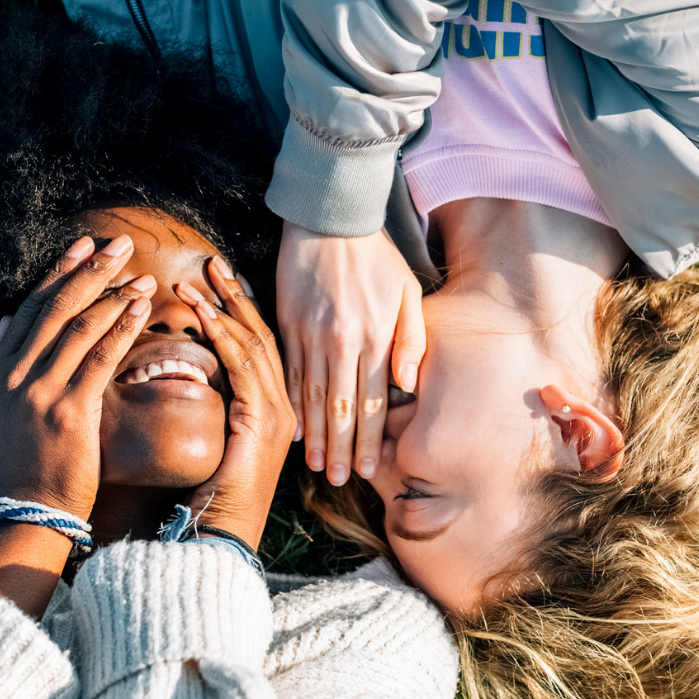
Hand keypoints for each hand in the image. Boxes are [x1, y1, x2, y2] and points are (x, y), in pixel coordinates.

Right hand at [0, 235, 154, 518]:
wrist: (25, 512)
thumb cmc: (11, 467)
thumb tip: (6, 321)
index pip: (30, 309)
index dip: (57, 274)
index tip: (81, 247)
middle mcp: (15, 376)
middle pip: (56, 308)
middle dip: (89, 270)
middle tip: (118, 245)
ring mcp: (41, 392)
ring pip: (80, 327)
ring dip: (113, 296)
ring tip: (141, 276)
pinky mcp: (70, 411)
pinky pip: (100, 358)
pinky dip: (121, 328)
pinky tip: (140, 308)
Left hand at [169, 256, 295, 548]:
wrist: (219, 536)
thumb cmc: (208, 499)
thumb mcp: (213, 444)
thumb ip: (214, 410)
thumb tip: (190, 380)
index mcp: (274, 412)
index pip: (261, 348)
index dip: (242, 311)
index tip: (222, 280)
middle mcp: (284, 408)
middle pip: (263, 337)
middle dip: (237, 298)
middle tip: (214, 263)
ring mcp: (277, 414)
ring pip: (253, 345)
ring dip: (224, 308)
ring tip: (199, 278)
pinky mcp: (261, 421)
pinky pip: (242, 367)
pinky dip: (220, 337)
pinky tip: (201, 313)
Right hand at [274, 220, 423, 483]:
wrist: (329, 218)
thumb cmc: (376, 256)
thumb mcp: (408, 292)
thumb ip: (411, 340)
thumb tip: (408, 385)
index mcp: (373, 337)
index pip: (372, 402)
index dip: (369, 439)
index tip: (367, 469)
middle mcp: (340, 342)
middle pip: (340, 408)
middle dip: (339, 449)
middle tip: (337, 480)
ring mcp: (310, 335)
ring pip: (312, 396)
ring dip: (314, 435)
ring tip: (314, 466)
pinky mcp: (287, 324)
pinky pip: (288, 373)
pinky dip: (291, 404)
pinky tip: (293, 428)